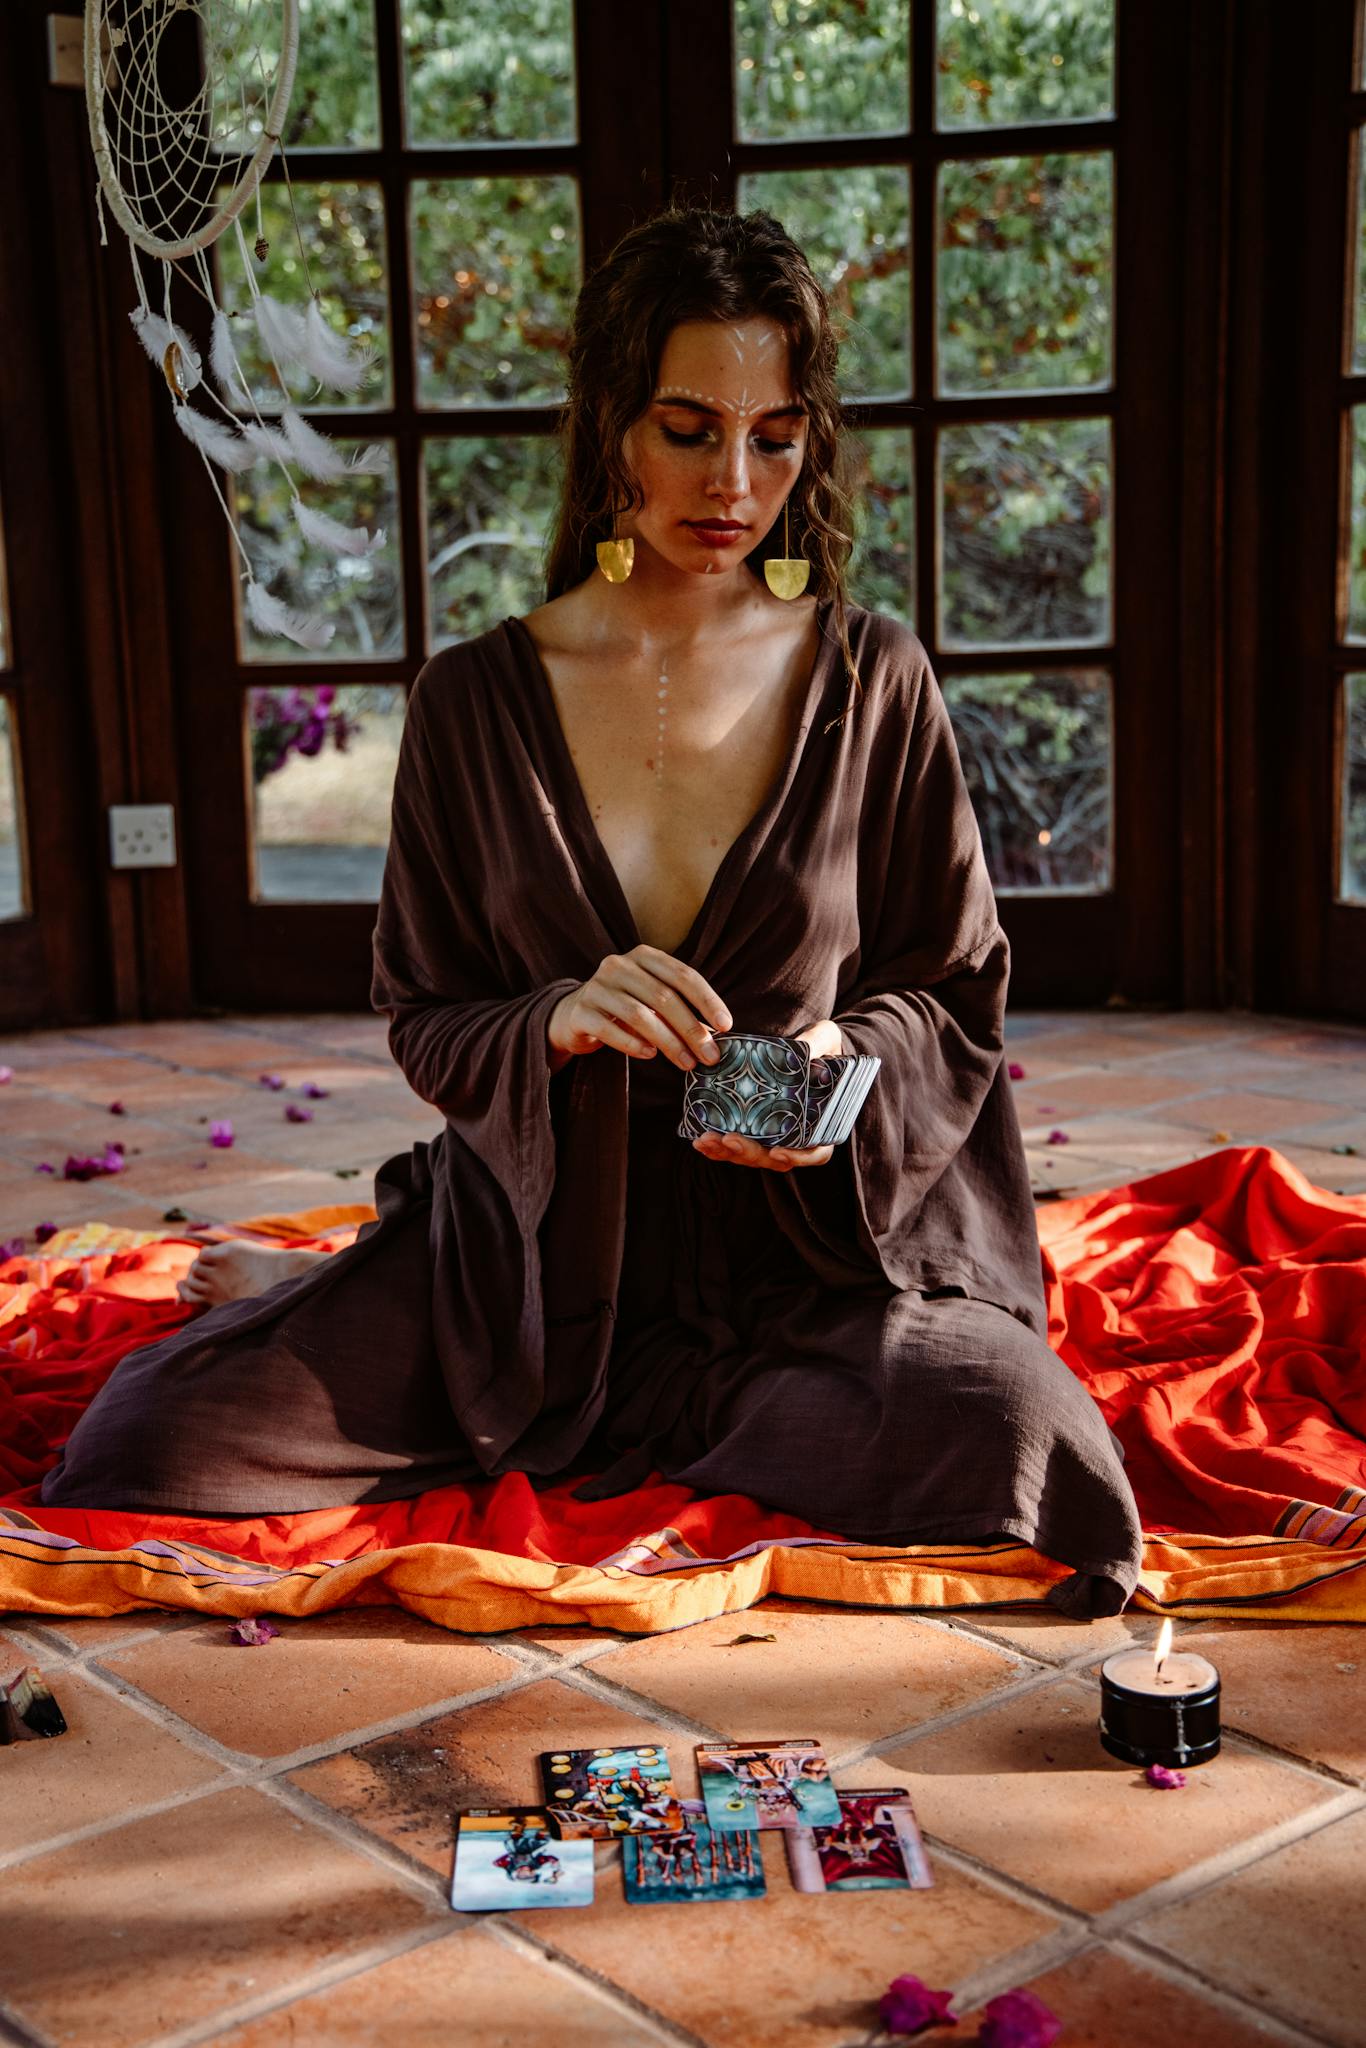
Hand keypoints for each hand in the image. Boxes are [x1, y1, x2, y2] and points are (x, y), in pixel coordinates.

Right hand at [549, 945, 732, 1071]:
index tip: (726, 1025)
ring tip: (686, 1063)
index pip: (682, 975)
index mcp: (644, 956)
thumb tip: (716, 1035)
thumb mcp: (651, 1000)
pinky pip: (610, 1029)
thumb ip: (679, 1009)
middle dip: (691, 1029)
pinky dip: (633, 1044)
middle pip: (663, 997)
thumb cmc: (623, 1007)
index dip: (707, 1000)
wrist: (573, 1015)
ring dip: (668, 1042)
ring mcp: (596, 987)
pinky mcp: (580, 1012)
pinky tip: (650, 1055)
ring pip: (639, 1015)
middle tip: (710, 1055)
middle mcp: (619, 965)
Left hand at [691, 1016, 842, 1172]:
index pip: (814, 1153)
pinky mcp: (754, 1131)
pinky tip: (700, 1140)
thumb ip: (817, 1043)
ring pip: (752, 1157)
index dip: (797, 1157)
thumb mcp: (825, 1038)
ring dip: (728, 1152)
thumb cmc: (823, 1047)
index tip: (777, 1152)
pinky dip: (719, 1147)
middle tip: (728, 1140)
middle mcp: (798, 1137)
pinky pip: (736, 1146)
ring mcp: (774, 1137)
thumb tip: (802, 1047)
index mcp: (822, 1123)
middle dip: (749, 1153)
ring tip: (706, 1140)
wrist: (807, 1048)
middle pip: (774, 1159)